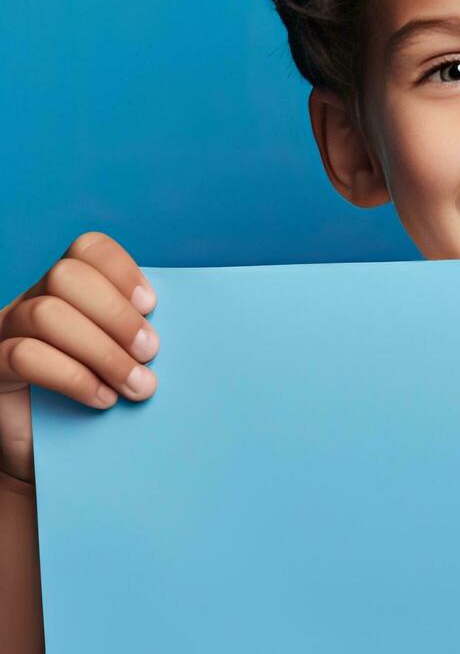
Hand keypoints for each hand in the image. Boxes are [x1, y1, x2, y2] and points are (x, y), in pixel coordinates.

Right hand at [0, 232, 161, 482]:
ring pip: (46, 314)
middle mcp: (32, 302)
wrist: (56, 456)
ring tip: (136, 385)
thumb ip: (141, 335)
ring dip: (103, 351)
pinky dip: (73, 377)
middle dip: (117, 314)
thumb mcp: (127, 358)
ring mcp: (7, 332)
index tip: (152, 307)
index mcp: (68, 290)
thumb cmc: (102, 398)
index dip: (121, 271)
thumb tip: (195, 326)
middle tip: (150, 353)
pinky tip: (103, 398)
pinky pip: (25, 355)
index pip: (87, 249)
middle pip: (66, 275)